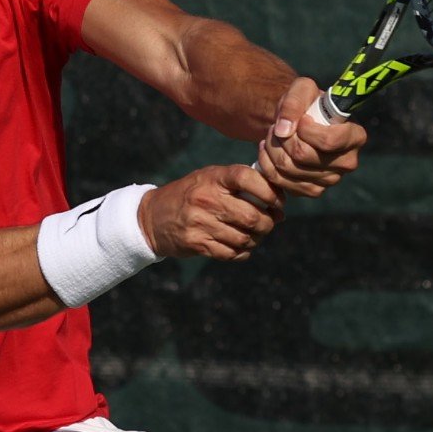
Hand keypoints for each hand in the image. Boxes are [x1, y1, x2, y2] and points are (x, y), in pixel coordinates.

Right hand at [138, 164, 282, 260]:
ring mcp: (200, 223)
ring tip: (256, 234)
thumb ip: (241, 183)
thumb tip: (279, 204)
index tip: (278, 201)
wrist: (153, 216)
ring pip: (244, 238)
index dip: (270, 191)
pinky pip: (231, 253)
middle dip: (268, 223)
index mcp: (214, 177)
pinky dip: (243, 252)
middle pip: (252, 216)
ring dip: (257, 239)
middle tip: (270, 222)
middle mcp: (207, 199)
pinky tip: (242, 245)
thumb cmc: (192, 194)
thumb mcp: (211, 178)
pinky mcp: (196, 243)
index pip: (248, 178)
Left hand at [256, 78, 367, 196]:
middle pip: (303, 155)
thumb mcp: (302, 89)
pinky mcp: (313, 190)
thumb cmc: (307, 104)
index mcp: (355, 136)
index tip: (300, 119)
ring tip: (274, 136)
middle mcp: (347, 162)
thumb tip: (284, 130)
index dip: (306, 130)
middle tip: (278, 126)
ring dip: (273, 149)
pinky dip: (268, 165)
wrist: (299, 123)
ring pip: (288, 168)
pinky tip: (269, 151)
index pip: (329, 140)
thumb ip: (294, 102)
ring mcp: (331, 179)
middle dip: (283, 138)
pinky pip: (282, 182)